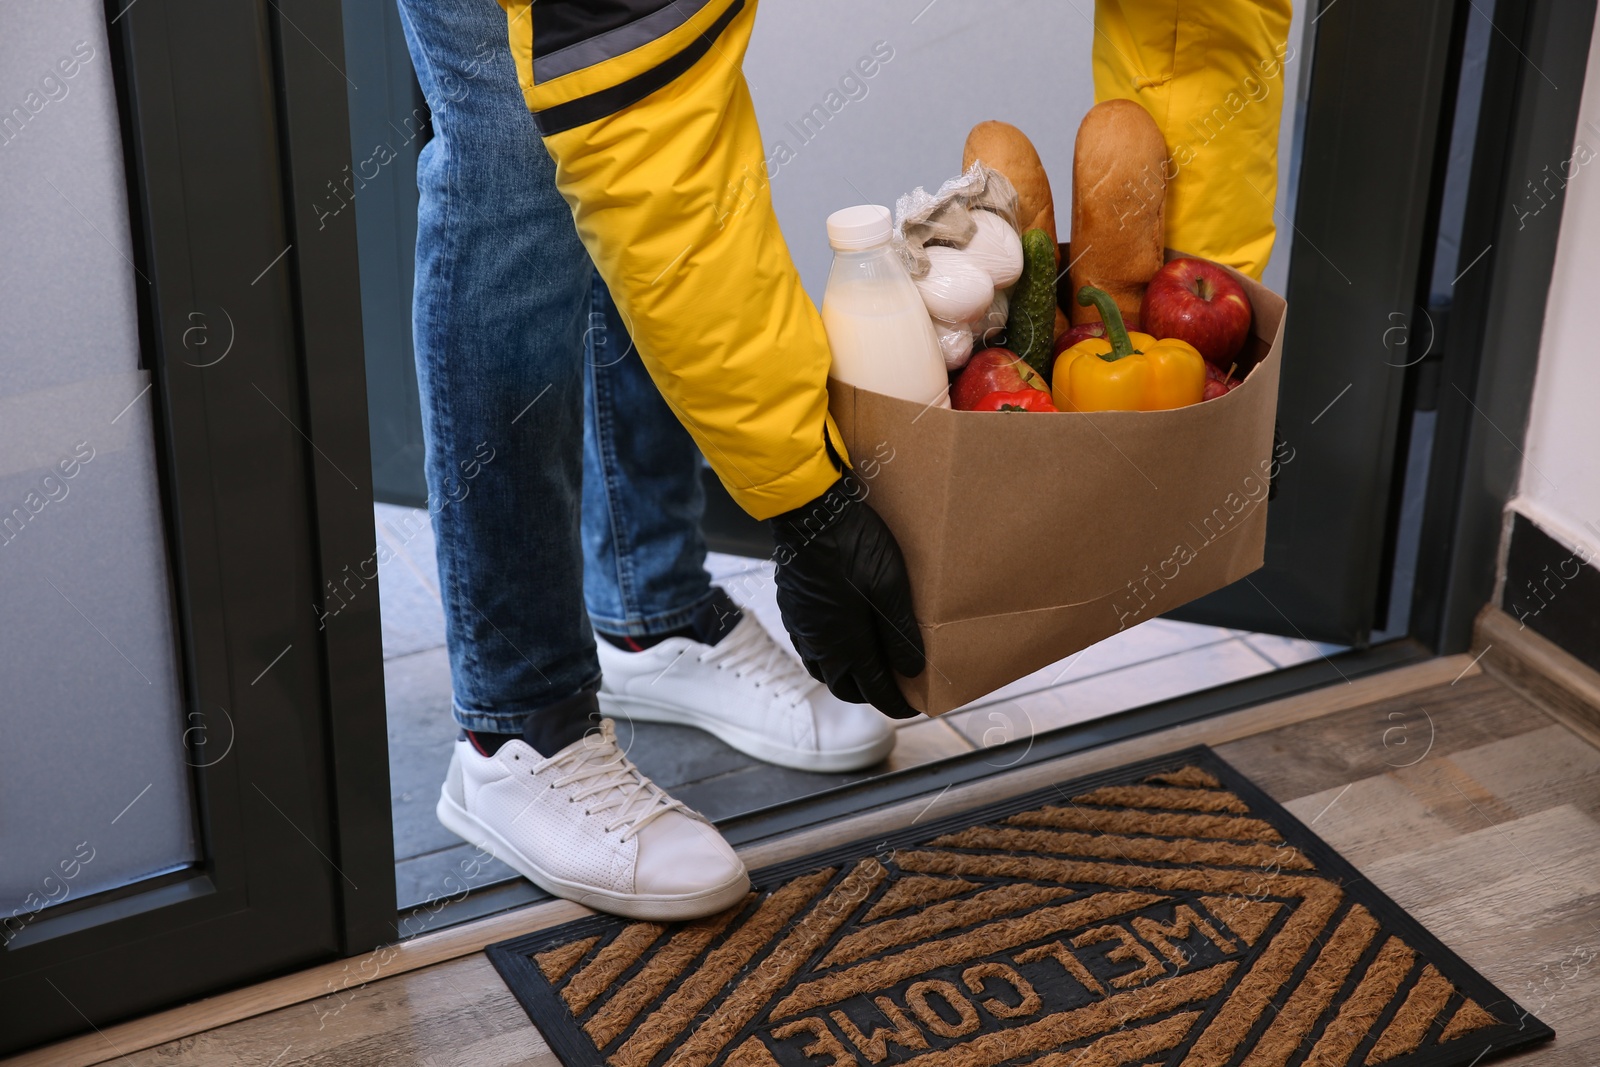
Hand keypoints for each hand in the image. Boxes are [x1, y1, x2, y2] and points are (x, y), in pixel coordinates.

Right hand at [770, 475, 925, 717]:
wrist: (808, 514)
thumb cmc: (853, 545)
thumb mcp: (890, 587)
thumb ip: (901, 632)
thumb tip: (912, 670)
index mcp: (845, 644)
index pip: (874, 689)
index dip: (895, 703)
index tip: (912, 709)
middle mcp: (818, 644)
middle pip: (844, 686)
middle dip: (869, 694)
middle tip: (891, 688)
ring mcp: (801, 627)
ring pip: (822, 668)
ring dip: (845, 675)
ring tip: (866, 666)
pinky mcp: (792, 608)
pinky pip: (808, 646)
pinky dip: (827, 654)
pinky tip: (838, 637)